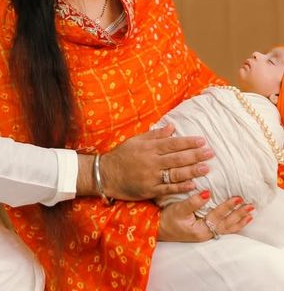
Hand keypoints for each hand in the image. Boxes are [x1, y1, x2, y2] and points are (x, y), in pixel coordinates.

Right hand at [97, 124, 213, 200]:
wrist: (106, 174)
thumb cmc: (122, 155)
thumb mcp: (136, 140)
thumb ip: (155, 134)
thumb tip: (172, 126)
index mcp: (149, 148)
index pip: (172, 144)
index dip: (188, 142)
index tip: (202, 141)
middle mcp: (151, 161)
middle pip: (177, 158)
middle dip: (195, 155)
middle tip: (211, 153)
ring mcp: (151, 177)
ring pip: (175, 173)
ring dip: (192, 171)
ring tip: (206, 168)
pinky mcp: (149, 190)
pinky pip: (168, 189)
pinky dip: (181, 187)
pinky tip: (193, 185)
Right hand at [158, 190, 253, 241]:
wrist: (158, 228)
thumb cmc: (167, 218)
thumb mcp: (179, 209)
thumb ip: (193, 201)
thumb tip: (207, 192)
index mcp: (200, 229)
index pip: (218, 216)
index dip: (228, 207)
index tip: (238, 198)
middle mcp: (206, 234)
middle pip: (227, 225)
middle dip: (239, 215)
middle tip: (251, 206)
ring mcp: (206, 235)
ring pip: (227, 229)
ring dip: (239, 221)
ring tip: (250, 214)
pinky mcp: (204, 232)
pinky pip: (223, 230)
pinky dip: (233, 226)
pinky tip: (238, 221)